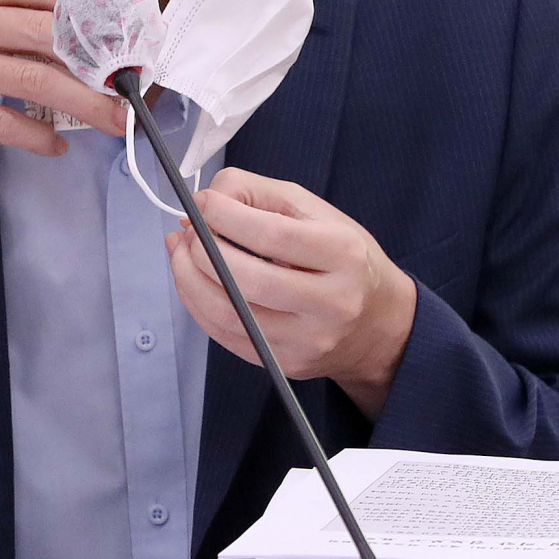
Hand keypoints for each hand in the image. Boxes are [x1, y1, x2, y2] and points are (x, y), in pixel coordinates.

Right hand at [0, 0, 126, 197]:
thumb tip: (53, 22)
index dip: (85, 2)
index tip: (119, 24)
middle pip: (43, 30)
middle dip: (98, 57)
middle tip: (132, 79)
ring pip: (30, 77)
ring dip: (83, 102)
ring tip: (113, 119)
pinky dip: (34, 136)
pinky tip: (55, 146)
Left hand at [165, 168, 416, 419]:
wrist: (378, 322)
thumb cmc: (342, 257)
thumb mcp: (315, 211)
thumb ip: (259, 195)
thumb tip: (204, 204)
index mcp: (343, 253)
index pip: (272, 234)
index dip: (224, 216)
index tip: (201, 203)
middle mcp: (331, 302)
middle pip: (246, 279)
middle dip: (200, 251)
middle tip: (185, 232)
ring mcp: (308, 340)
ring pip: (229, 313)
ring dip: (189, 280)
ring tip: (180, 253)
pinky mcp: (285, 363)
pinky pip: (226, 336)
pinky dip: (198, 305)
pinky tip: (192, 281)